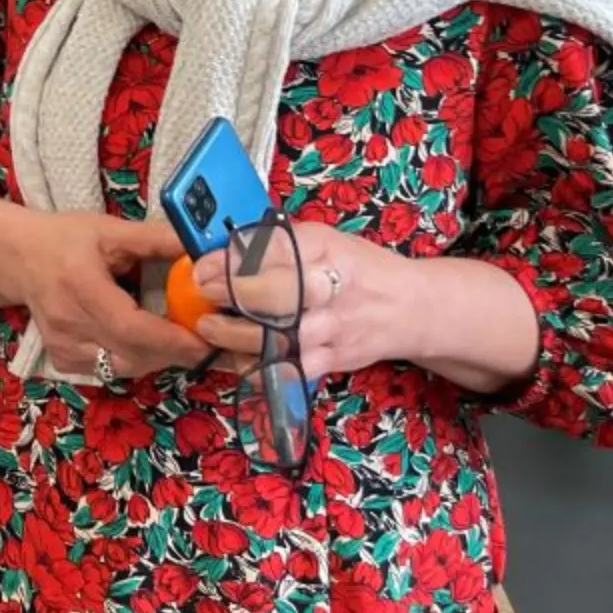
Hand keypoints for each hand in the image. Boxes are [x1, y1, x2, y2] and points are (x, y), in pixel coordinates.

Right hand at [15, 213, 207, 378]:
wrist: (17, 257)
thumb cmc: (65, 239)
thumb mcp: (110, 230)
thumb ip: (157, 239)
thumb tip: (203, 248)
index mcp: (80, 286)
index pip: (130, 328)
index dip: (170, 340)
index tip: (205, 340)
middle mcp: (68, 324)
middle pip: (130, 355)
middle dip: (173, 351)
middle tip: (203, 337)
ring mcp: (62, 347)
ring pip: (122, 368)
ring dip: (156, 358)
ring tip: (176, 338)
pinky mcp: (62, 360)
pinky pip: (108, 371)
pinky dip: (133, 361)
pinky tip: (141, 342)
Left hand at [191, 222, 409, 379]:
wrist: (409, 307)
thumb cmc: (355, 267)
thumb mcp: (321, 241)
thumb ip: (275, 245)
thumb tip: (217, 253)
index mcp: (326, 249)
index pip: (277, 250)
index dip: (234, 260)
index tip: (204, 266)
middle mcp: (332, 289)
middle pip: (283, 295)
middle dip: (235, 295)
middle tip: (204, 294)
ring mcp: (334, 329)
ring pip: (283, 339)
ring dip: (238, 336)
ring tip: (209, 327)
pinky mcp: (333, 360)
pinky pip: (291, 371)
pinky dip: (258, 368)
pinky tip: (236, 358)